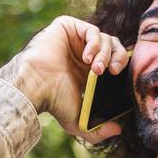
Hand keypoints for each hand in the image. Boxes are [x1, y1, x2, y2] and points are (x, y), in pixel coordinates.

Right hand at [0, 16, 130, 142]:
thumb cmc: (53, 102)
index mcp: (88, 70)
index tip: (121, 77)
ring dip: (105, 54)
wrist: (36, 86)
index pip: (114, 60)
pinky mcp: (67, 27)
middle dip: (117, 58)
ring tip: (96, 70)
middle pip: (114, 46)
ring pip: (105, 38)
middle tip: (113, 72)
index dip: (121, 65)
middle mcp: (82, 53)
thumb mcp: (79, 121)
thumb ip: (98, 131)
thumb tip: (118, 130)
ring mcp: (75, 39)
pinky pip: (92, 30)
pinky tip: (87, 58)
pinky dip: (95, 43)